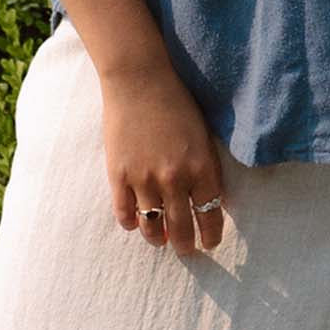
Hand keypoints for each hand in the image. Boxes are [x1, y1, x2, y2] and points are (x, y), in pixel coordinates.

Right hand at [100, 64, 227, 254]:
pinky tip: (136, 222)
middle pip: (181, 229)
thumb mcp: (202, 133)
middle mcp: (175, 179)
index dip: (211, 234)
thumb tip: (207, 197)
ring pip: (152, 227)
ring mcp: (144, 180)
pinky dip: (130, 223)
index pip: (210, 214)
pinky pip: (124, 214)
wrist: (139, 79)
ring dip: (158, 239)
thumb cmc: (176, 100)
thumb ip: (205, 166)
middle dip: (186, 245)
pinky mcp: (119, 176)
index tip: (210, 242)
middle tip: (187, 249)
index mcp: (201, 167)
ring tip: (161, 240)